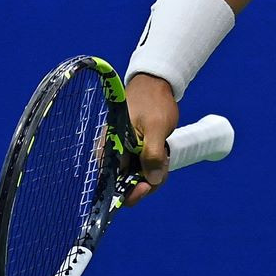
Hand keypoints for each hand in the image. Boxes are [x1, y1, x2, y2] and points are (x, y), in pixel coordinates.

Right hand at [123, 72, 178, 207]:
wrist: (155, 84)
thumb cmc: (153, 102)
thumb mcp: (155, 128)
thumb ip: (152, 154)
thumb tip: (151, 181)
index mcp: (110, 150)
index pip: (113, 185)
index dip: (130, 192)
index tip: (146, 186)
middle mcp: (113, 156)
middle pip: (127, 185)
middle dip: (147, 182)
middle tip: (163, 168)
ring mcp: (124, 154)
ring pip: (137, 178)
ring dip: (154, 173)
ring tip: (165, 156)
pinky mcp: (134, 152)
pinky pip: (143, 168)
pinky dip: (155, 166)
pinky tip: (164, 156)